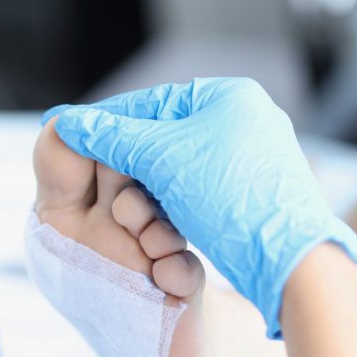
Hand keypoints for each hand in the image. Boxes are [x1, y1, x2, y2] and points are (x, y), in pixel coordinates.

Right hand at [43, 77, 356, 338]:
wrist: (287, 260)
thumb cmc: (229, 198)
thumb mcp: (161, 159)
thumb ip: (112, 137)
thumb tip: (69, 123)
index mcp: (230, 96)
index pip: (151, 103)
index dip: (108, 123)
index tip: (73, 138)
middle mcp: (246, 120)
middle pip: (165, 137)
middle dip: (132, 166)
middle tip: (98, 184)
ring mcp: (253, 160)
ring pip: (181, 171)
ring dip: (151, 193)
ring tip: (131, 215)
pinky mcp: (254, 197)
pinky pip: (202, 194)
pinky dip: (177, 208)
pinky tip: (162, 227)